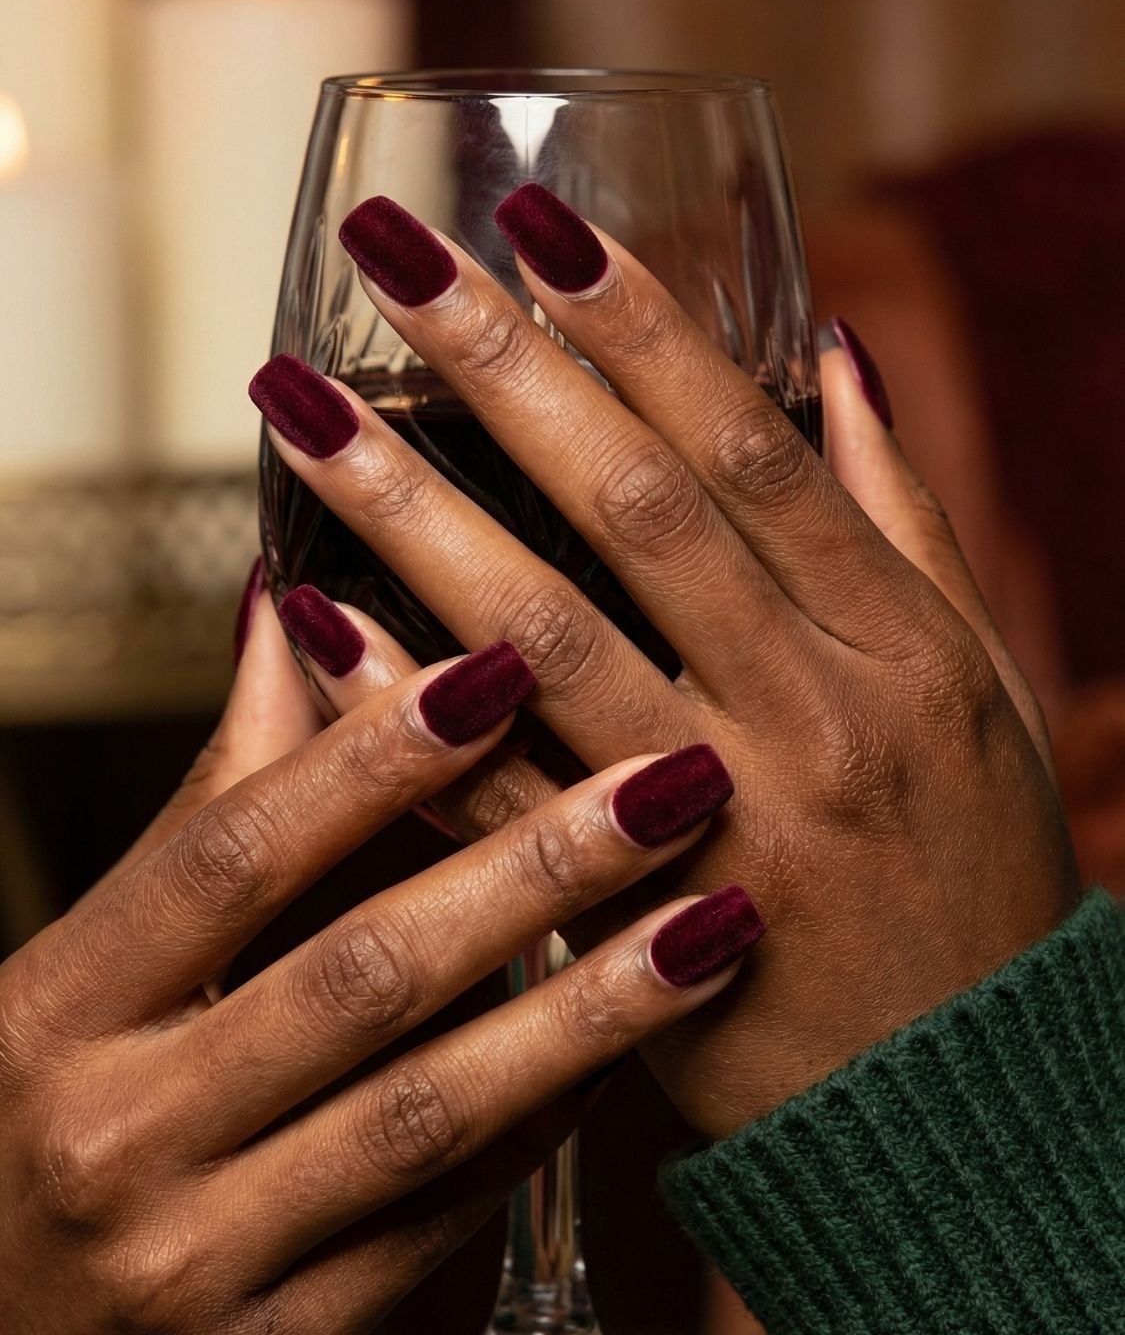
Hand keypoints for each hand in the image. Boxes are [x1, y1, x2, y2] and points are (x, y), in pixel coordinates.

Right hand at [0, 603, 745, 1334]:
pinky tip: (628, 1054)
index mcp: (54, 1012)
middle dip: (532, 868)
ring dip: (583, 1006)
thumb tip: (288, 616)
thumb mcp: (71, 991)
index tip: (503, 666)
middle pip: (357, 973)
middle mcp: (113, 1135)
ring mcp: (187, 1264)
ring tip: (715, 919)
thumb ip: (201, 818)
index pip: (230, 855)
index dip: (371, 756)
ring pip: (424, 1111)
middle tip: (674, 779)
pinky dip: (538, 1134)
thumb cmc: (27, 1152)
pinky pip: (432, 1231)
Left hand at [251, 186, 1077, 1141]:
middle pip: (636, 511)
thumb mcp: (980, 684)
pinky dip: (408, 709)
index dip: (641, 327)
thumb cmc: (975, 875)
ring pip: (549, 641)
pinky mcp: (638, 928)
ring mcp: (725, 825)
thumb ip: (899, 517)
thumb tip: (832, 348)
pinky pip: (501, 805)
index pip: (752, 452)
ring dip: (412, 510)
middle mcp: (816, 715)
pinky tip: (317, 616)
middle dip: (503, 369)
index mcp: (902, 643)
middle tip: (387, 256)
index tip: (536, 222)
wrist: (965, 1112)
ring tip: (295, 407)